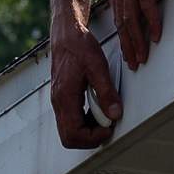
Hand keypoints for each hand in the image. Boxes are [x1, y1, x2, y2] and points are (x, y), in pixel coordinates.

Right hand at [49, 18, 121, 150]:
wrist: (67, 35)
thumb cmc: (79, 47)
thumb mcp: (98, 67)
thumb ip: (107, 92)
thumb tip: (115, 114)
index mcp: (65, 97)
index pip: (73, 134)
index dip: (93, 137)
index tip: (109, 128)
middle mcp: (58, 102)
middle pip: (68, 138)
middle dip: (90, 138)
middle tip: (107, 126)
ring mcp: (58, 102)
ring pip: (69, 131)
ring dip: (88, 130)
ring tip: (105, 115)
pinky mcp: (62, 99)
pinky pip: (71, 120)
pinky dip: (85, 122)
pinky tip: (98, 109)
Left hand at [108, 0, 168, 71]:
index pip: (117, 15)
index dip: (123, 37)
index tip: (128, 53)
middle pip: (121, 21)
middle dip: (128, 46)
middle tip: (134, 65)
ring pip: (131, 17)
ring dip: (138, 40)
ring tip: (143, 57)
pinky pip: (147, 3)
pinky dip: (153, 20)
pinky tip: (157, 34)